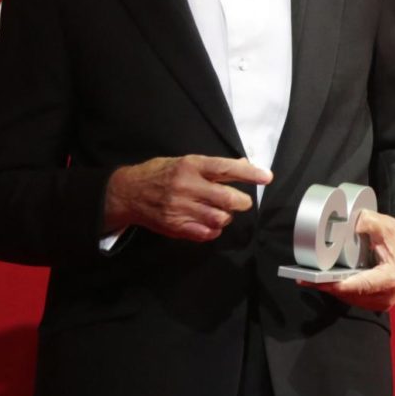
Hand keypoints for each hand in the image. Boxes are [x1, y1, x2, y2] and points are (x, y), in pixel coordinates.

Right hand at [104, 155, 272, 241]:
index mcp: (190, 165)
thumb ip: (212, 166)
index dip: (249, 173)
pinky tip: (210, 224)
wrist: (128, 193)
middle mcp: (186, 186)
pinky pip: (206, 234)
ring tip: (221, 212)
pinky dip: (214, 230)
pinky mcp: (176, 226)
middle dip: (241, 202)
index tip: (266, 176)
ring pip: (219, 218)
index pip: (226, 168)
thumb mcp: (184, 161)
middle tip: (241, 202)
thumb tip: (242, 163)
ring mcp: (180, 208)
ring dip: (226, 217)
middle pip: (227, 198)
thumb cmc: (158, 174)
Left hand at [297, 210, 394, 311]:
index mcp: (390, 277)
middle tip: (305, 277)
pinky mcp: (378, 301)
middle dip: (328, 285)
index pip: (359, 285)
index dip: (336, 284)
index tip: (317, 281)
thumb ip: (365, 222)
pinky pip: (354, 298)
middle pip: (351, 294)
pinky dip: (341, 290)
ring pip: (350, 299)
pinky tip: (327, 280)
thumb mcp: (384, 224)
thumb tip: (345, 222)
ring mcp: (383, 301)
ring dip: (332, 289)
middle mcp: (387, 294)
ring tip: (311, 278)